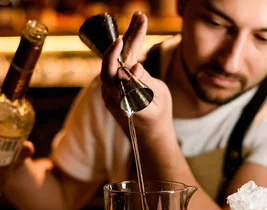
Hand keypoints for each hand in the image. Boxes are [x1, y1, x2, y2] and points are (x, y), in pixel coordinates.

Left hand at [100, 12, 173, 142]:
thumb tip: (134, 66)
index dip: (119, 51)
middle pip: (115, 59)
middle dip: (129, 36)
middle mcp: (111, 93)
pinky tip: (132, 36)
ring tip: (139, 20)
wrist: (150, 136)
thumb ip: (144, 82)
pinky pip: (117, 67)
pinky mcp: (112, 88)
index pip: (118, 68)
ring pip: (116, 60)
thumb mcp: (157, 100)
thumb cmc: (158, 117)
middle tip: (140, 17)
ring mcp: (109, 91)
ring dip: (127, 40)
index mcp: (124, 97)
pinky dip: (125, 51)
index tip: (125, 36)